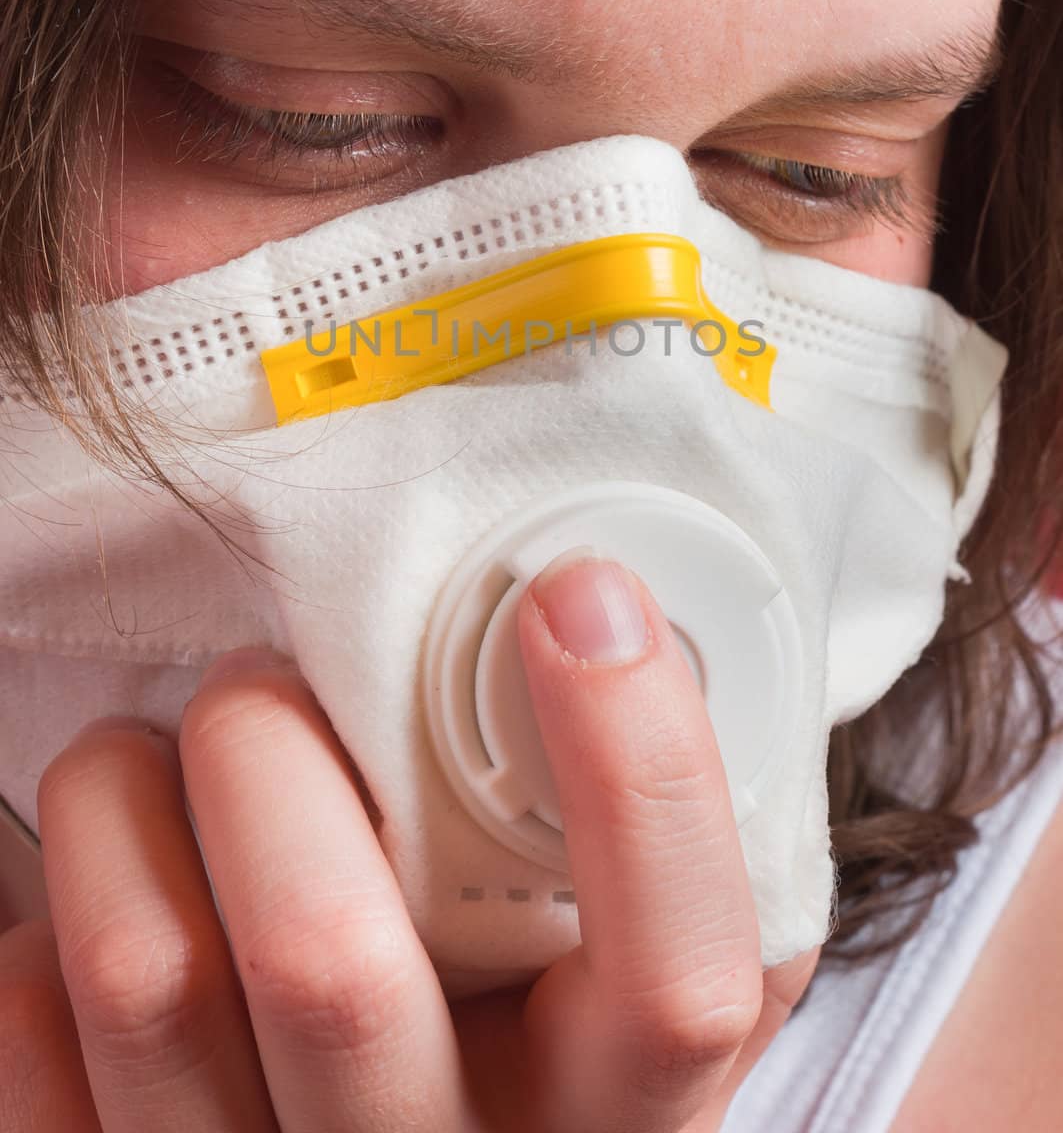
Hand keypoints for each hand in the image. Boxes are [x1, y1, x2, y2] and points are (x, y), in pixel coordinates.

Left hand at [0, 552, 818, 1131]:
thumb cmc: (542, 1065)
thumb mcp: (644, 983)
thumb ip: (668, 845)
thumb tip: (635, 617)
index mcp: (612, 1117)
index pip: (673, 979)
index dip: (637, 766)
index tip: (577, 597)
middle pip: (326, 964)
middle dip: (268, 748)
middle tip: (265, 685)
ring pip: (146, 983)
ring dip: (124, 797)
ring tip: (154, 754)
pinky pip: (38, 1037)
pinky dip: (56, 922)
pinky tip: (128, 888)